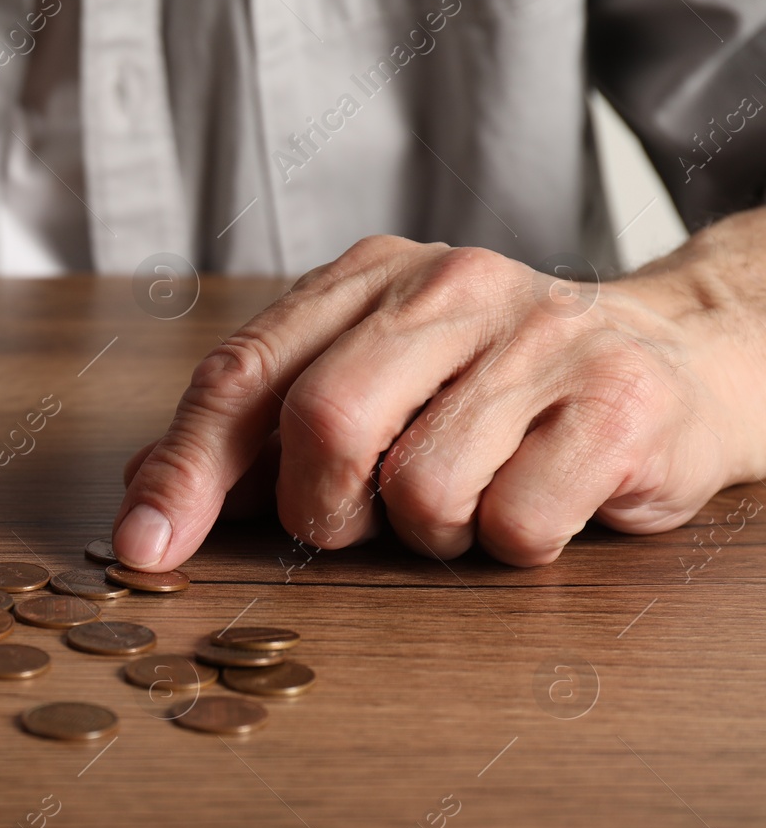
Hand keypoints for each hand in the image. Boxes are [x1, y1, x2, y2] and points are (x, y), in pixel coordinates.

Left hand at [113, 215, 765, 570]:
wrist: (685, 360)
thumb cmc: (499, 392)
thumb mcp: (374, 384)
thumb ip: (261, 430)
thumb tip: (147, 498)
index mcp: (371, 279)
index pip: (244, 372)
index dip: (185, 469)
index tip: (143, 548)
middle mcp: (454, 287)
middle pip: (323, 420)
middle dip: (321, 510)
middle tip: (355, 527)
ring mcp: (542, 336)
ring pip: (421, 489)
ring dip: (430, 533)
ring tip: (474, 498)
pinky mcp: (620, 402)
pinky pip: (515, 522)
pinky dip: (513, 542)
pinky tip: (543, 498)